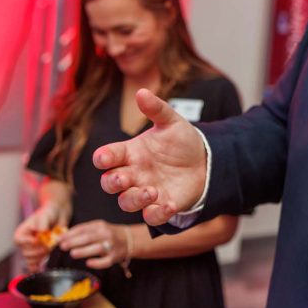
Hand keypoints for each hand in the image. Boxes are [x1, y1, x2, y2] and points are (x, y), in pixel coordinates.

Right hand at [13, 204, 66, 271]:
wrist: (58, 215)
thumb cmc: (50, 213)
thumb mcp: (46, 215)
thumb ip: (42, 222)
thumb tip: (40, 230)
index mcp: (22, 232)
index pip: (19, 241)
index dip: (28, 242)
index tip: (38, 240)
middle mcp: (25, 241)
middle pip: (25, 253)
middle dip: (37, 251)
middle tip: (48, 245)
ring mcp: (32, 248)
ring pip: (30, 260)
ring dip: (40, 257)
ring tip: (48, 249)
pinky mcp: (39, 254)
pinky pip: (33, 264)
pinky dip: (36, 267)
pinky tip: (40, 267)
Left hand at [59, 221, 128, 269]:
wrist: (128, 239)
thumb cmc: (108, 234)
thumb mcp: (98, 227)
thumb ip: (84, 231)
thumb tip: (64, 237)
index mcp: (100, 226)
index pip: (83, 229)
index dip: (70, 234)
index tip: (59, 239)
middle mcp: (106, 235)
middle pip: (89, 238)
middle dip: (74, 242)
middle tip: (63, 246)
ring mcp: (111, 246)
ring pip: (97, 248)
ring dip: (84, 251)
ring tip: (73, 253)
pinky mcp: (115, 257)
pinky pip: (106, 261)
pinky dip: (97, 263)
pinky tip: (88, 263)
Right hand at [94, 89, 206, 224]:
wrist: (205, 162)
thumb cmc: (181, 142)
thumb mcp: (171, 123)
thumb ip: (156, 109)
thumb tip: (141, 92)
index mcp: (130, 153)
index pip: (107, 156)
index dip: (103, 158)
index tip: (104, 157)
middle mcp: (133, 174)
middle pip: (109, 183)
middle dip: (112, 182)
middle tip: (124, 178)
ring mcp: (145, 192)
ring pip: (126, 202)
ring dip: (134, 199)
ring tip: (152, 191)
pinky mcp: (160, 206)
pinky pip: (151, 216)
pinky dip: (157, 213)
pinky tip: (168, 205)